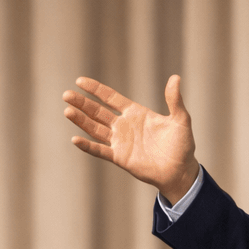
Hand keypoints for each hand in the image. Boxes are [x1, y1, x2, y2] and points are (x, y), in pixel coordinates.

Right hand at [63, 74, 199, 203]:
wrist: (180, 171)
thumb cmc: (182, 145)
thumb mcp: (180, 120)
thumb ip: (175, 100)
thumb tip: (175, 77)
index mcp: (135, 113)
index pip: (110, 97)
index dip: (95, 89)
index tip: (79, 81)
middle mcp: (124, 126)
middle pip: (97, 111)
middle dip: (82, 103)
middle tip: (66, 94)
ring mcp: (120, 142)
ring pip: (95, 128)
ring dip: (81, 120)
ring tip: (67, 110)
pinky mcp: (120, 158)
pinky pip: (100, 150)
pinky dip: (88, 146)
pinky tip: (76, 139)